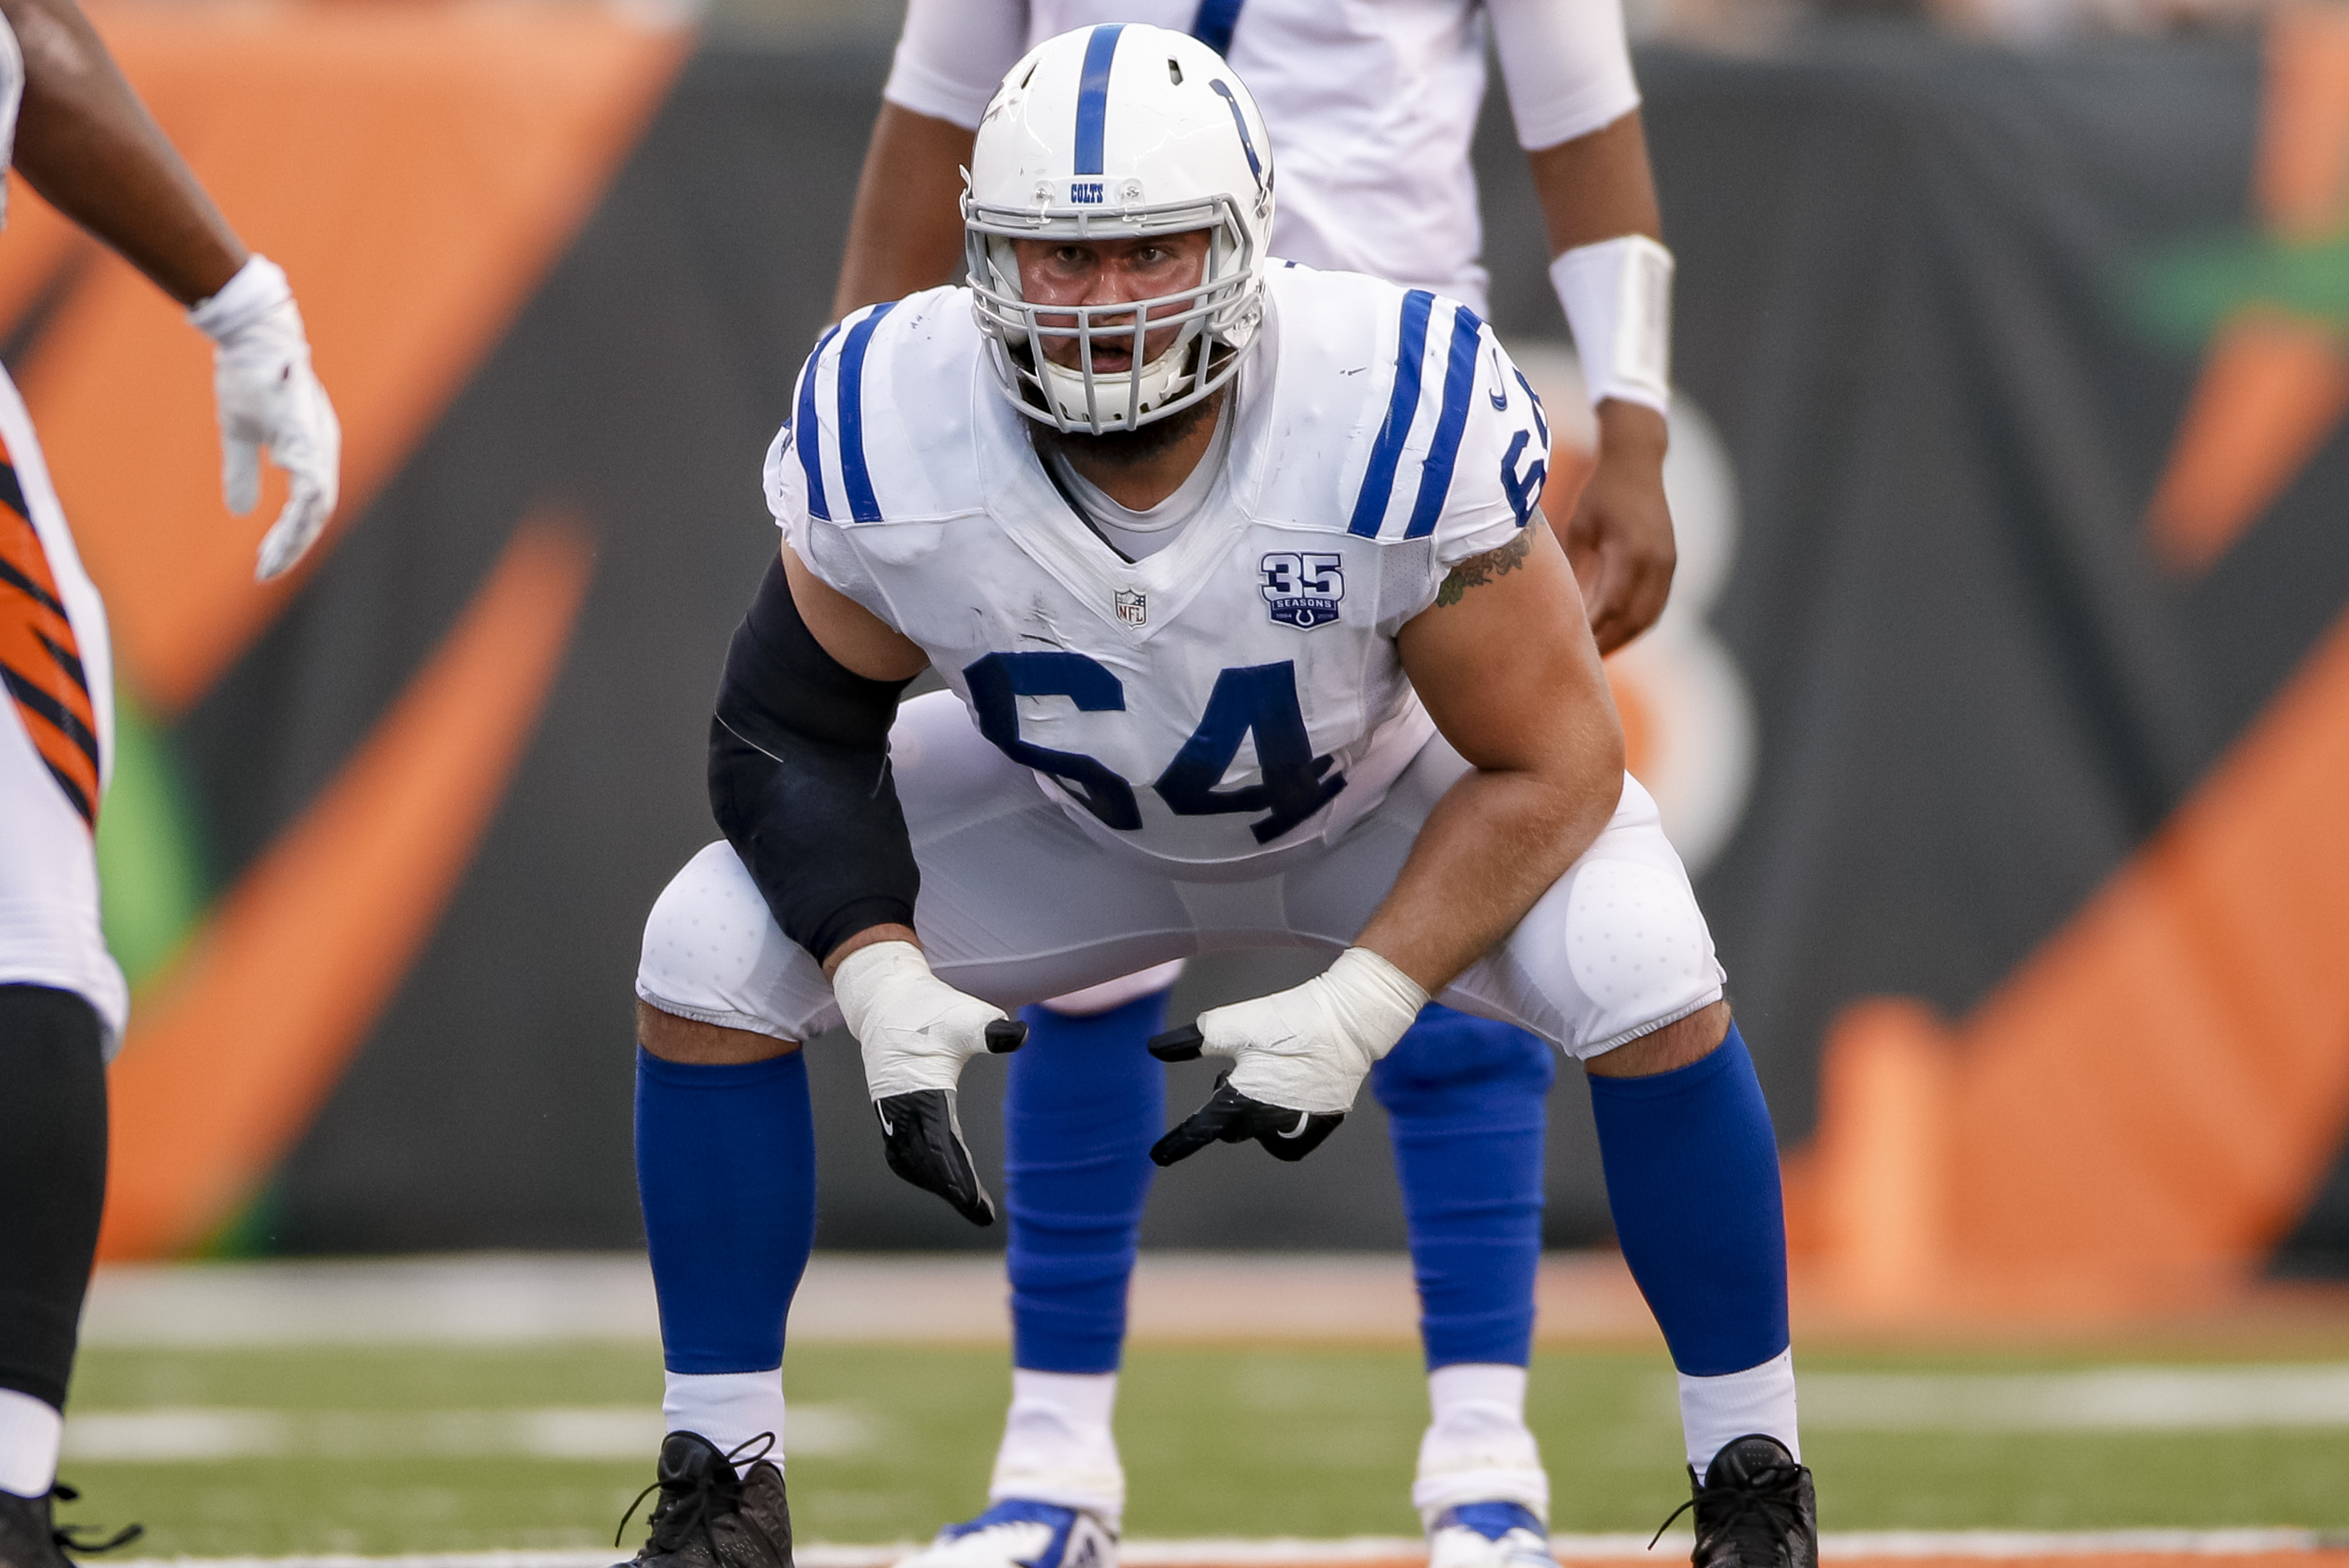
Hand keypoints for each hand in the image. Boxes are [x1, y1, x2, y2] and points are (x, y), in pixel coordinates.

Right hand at [191, 257, 341, 581]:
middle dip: (292, 547)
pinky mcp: (305, 433)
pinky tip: (286, 527)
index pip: (309, 509)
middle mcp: (321, 451)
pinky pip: (311, 478)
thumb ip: (242, 472)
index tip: (265, 567)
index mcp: (309, 453)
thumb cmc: (249, 377)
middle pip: (317, 514)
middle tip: (265, 574)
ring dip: (294, 537)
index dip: (290, 539)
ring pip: (318, 504)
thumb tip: (241, 512)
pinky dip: (302, 507)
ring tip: (269, 563)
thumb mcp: (240, 433)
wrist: (251, 336)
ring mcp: (316, 442)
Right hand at [830, 940, 1025, 1223]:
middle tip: (981, 1213)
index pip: (940, 1146)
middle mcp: (899, 1106)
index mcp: (918, 1089)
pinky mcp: (889, 1110)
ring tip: (968, 1201)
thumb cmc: (930, 1008)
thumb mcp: (964, 1015)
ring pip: (910, 1160)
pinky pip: (902, 1151)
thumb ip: (989, 1030)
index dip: (959, 1178)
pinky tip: (941, 1181)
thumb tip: (1019, 1034)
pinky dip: (921, 1170)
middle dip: (951, 1189)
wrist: (885, 998)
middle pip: (924, 1162)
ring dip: (936, 1183)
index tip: (977, 1204)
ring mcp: (889, 1111)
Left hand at [1147, 947, 1425, 1165]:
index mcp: (1243, 1099)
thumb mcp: (1233, 1025)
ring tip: (1264, 1084)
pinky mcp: (1325, 1121)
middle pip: (1232, 1129)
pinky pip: (1293, 1141)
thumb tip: (1156, 1048)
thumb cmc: (1289, 1021)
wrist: (1347, 1020)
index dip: (1179, 1143)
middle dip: (1226, 1109)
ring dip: (1254, 1118)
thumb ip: (1193, 1040)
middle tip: (1234, 1074)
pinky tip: (1285, 1105)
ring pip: (1262, 1135)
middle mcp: (1270, 1121)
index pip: (1202, 1128)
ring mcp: (1301, 1125)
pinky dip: (1281, 1130)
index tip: (1158, 1156)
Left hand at [1559, 400, 1673, 655]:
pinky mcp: (1670, 564)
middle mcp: (1655, 562)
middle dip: (1606, 645)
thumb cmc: (1599, 493)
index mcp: (1630, 552)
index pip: (1611, 608)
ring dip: (1622, 640)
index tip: (1567, 651)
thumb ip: (1574, 571)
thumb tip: (1560, 611)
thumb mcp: (1578, 529)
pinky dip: (1635, 626)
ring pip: (1647, 618)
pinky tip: (1614, 636)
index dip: (1591, 633)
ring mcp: (1667, 564)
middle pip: (1632, 621)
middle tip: (1579, 667)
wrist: (1637, 462)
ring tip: (1595, 658)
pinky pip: (1655, 606)